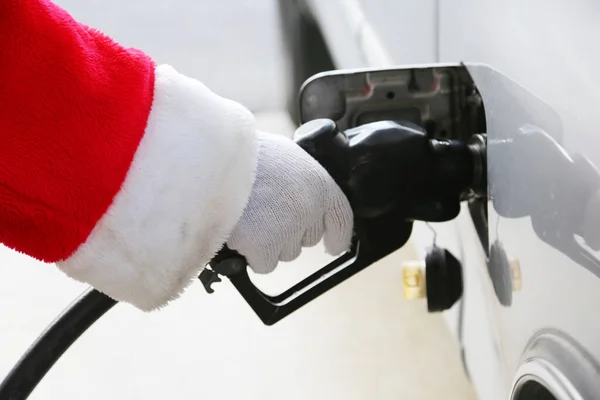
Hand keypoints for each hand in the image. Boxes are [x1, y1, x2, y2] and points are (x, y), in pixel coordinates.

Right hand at [227, 132, 353, 272]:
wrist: (214, 159)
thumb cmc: (244, 155)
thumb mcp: (285, 156)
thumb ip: (300, 181)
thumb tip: (303, 201)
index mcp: (319, 183)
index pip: (341, 218)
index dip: (338, 236)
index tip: (334, 246)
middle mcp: (309, 208)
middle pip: (308, 239)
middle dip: (290, 233)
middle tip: (267, 214)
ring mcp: (288, 228)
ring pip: (286, 253)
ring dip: (269, 243)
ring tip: (249, 216)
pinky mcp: (264, 246)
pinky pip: (264, 264)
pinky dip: (251, 254)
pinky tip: (241, 231)